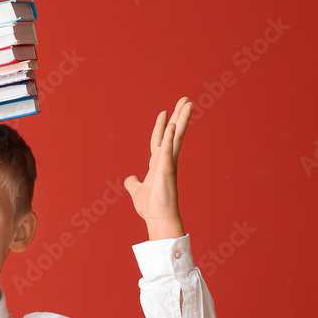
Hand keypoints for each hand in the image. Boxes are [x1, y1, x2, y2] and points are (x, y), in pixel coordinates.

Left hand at [124, 97, 191, 239]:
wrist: (158, 218)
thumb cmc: (151, 206)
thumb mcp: (136, 190)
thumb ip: (133, 183)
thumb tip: (129, 179)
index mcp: (157, 163)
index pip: (159, 139)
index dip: (161, 125)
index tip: (165, 111)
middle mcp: (165, 159)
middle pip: (173, 132)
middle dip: (179, 115)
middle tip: (186, 99)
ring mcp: (168, 163)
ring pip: (175, 136)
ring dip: (181, 119)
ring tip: (188, 103)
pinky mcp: (167, 169)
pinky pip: (168, 150)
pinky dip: (169, 138)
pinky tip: (172, 125)